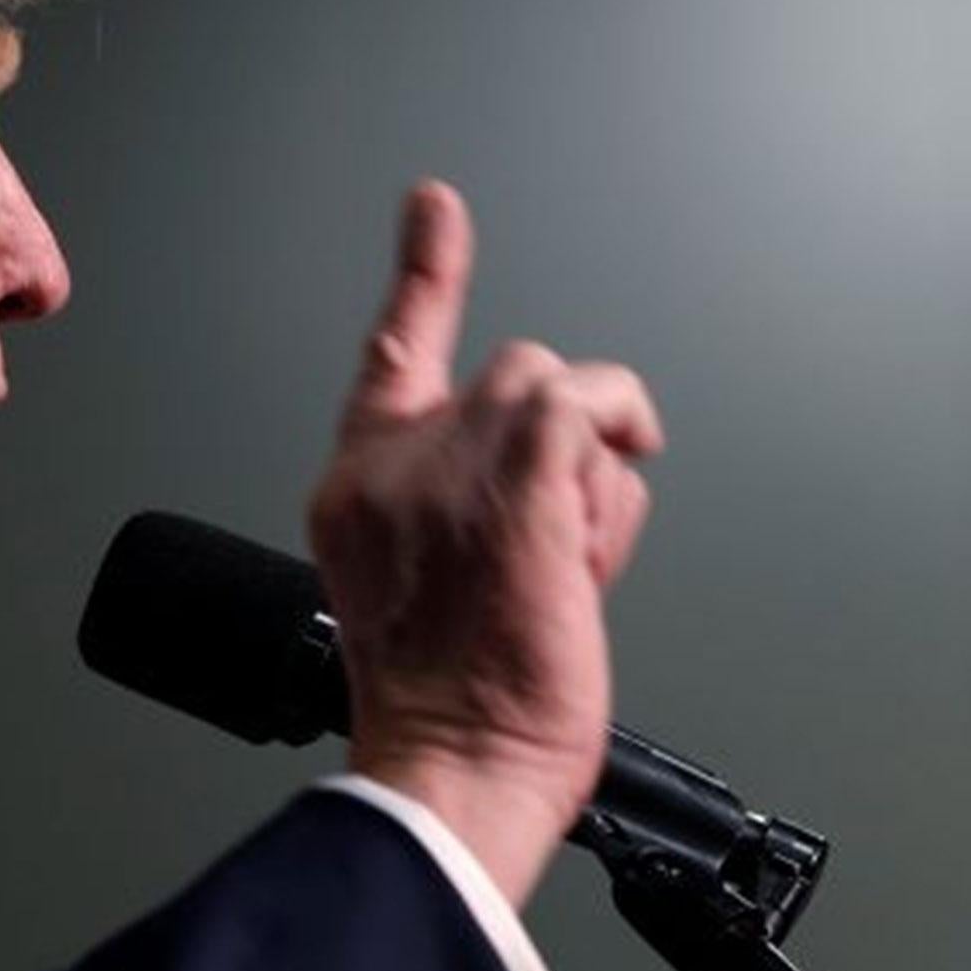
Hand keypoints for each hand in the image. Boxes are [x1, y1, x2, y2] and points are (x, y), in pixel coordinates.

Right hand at [306, 181, 662, 907]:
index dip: (424, 274)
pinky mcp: (515, 464)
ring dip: (589, 468)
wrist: (452, 763)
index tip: (436, 208)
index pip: (393, 356)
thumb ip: (466, 514)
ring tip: (561, 561)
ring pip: (555, 386)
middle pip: (511, 377)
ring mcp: (448, 457)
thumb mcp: (431, 595)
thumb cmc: (449, 705)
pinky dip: (614, 454)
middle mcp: (391, 461)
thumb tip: (558, 483)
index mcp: (356, 489)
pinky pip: (594, 408)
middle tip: (551, 547)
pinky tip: (584, 535)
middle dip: (558, 450)